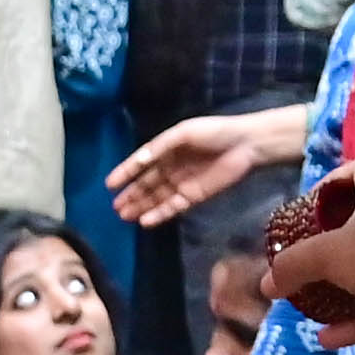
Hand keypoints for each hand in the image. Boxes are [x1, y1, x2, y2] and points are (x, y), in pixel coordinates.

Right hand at [114, 104, 315, 226]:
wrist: (245, 146)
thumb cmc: (214, 133)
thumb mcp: (183, 133)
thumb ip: (160, 147)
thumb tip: (138, 161)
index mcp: (167, 148)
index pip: (141, 162)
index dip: (125, 173)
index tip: (109, 185)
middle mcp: (172, 167)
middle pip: (147, 184)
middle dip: (131, 195)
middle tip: (114, 207)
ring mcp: (183, 183)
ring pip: (157, 198)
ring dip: (141, 207)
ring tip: (123, 216)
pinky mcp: (195, 196)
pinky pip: (173, 207)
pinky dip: (159, 214)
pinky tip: (145, 221)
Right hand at [272, 162, 354, 336]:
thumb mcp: (328, 254)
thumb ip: (294, 265)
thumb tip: (268, 284)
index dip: (339, 177)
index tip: (314, 201)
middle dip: (335, 239)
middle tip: (307, 256)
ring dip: (342, 286)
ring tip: (312, 298)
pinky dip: (353, 324)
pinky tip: (326, 339)